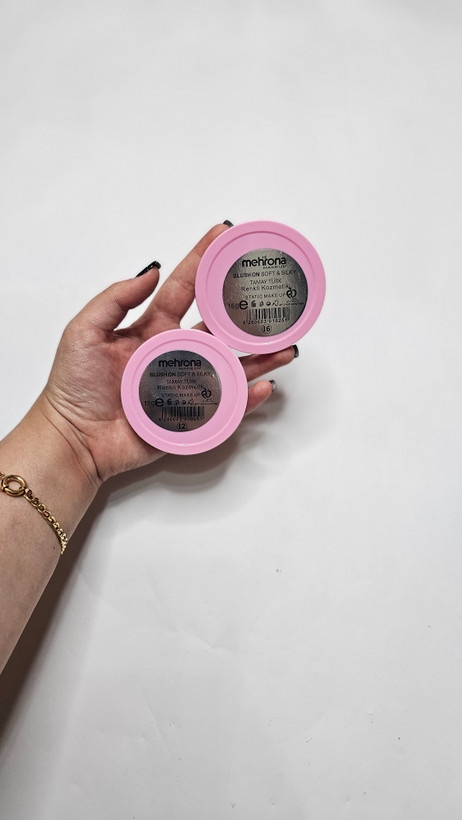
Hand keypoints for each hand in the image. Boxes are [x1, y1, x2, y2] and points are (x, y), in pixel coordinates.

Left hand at [38, 224, 295, 485]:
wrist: (73, 438)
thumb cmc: (73, 387)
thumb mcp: (84, 330)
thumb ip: (116, 298)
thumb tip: (151, 270)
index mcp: (151, 328)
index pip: (183, 288)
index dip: (202, 261)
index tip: (223, 235)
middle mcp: (173, 352)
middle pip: (218, 327)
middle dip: (245, 311)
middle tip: (270, 297)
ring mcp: (185, 383)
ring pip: (231, 365)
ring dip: (259, 355)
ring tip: (284, 345)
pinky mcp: (189, 415)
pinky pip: (225, 406)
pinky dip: (247, 398)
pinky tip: (264, 385)